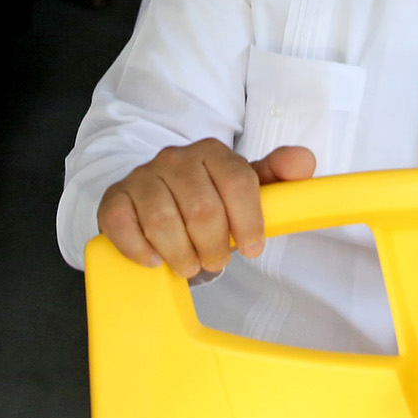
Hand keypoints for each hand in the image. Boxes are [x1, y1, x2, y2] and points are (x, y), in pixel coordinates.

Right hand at [97, 139, 315, 276]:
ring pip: (163, 222)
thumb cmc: (209, 198)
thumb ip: (277, 175)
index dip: (248, 221)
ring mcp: (141, 177)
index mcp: (212, 152)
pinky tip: (154, 259)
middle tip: (216, 261)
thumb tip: (303, 161)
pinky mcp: (114, 199)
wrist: (157, 196)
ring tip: (188, 264)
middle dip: (214, 246)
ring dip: (180, 254)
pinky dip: (141, 250)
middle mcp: (174, 158)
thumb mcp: (245, 187)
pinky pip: (123, 225)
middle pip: (202, 209)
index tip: (252, 247)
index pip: (238, 182)